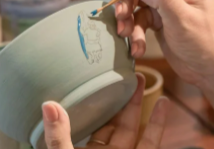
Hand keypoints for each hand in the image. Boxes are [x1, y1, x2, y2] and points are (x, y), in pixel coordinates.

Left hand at [42, 73, 168, 148]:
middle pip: (116, 125)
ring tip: (147, 81)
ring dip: (142, 108)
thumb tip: (49, 103)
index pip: (92, 125)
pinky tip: (163, 106)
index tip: (106, 79)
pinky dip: (157, 127)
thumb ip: (59, 139)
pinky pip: (150, 145)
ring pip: (135, 133)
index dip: (99, 102)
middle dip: (124, 100)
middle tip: (131, 73)